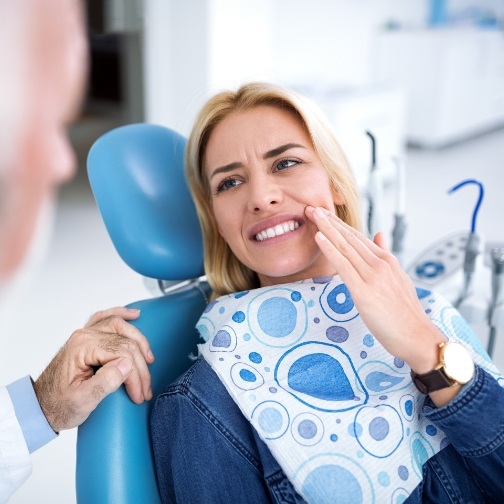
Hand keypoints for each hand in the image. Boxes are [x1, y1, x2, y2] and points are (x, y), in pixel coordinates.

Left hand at [33, 306, 154, 431]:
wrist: (41, 407)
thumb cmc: (58, 405)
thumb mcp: (82, 401)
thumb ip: (105, 382)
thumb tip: (127, 365)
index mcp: (83, 347)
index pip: (122, 354)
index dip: (135, 375)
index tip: (139, 393)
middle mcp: (85, 336)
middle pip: (125, 342)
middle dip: (140, 366)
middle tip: (145, 388)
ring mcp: (85, 334)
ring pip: (120, 326)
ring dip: (138, 341)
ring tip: (149, 358)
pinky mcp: (87, 338)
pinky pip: (106, 318)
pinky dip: (121, 314)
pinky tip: (134, 315)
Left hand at [306, 206, 443, 372]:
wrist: (418, 337)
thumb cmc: (406, 313)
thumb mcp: (399, 279)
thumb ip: (386, 256)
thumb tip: (379, 235)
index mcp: (387, 261)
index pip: (359, 237)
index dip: (340, 224)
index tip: (325, 214)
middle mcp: (380, 264)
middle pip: (350, 237)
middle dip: (329, 221)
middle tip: (312, 207)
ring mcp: (372, 276)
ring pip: (345, 246)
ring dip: (326, 228)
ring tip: (312, 214)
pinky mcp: (364, 291)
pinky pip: (343, 265)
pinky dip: (329, 249)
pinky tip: (318, 237)